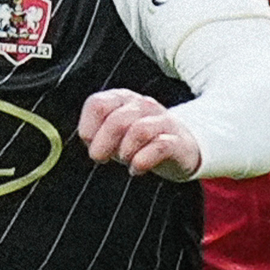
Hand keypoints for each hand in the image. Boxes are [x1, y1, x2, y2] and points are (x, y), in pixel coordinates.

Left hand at [79, 90, 201, 179]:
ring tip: (125, 161)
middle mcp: (143, 105)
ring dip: (126, 152)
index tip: (92, 145)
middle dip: (104, 145)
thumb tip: (91, 144)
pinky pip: (160, 147)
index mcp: (122, 99)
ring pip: (140, 131)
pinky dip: (143, 162)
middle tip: (103, 159)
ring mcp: (162, 121)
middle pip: (117, 120)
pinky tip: (137, 169)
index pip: (97, 104)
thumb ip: (95, 137)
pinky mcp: (177, 141)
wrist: (180, 149)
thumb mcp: (112, 137)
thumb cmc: (138, 143)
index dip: (89, 129)